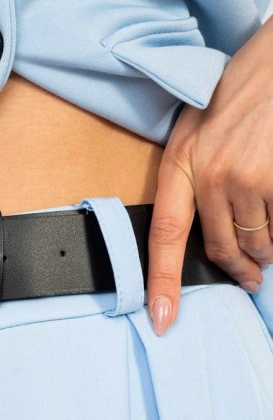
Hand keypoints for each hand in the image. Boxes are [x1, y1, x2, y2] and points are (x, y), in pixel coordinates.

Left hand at [147, 15, 272, 335]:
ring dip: (266, 249)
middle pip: (219, 249)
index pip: (163, 237)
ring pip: (258, 242)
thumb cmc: (237, 95)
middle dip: (238, 269)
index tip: (162, 319)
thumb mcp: (196, 134)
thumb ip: (192, 183)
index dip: (162, 284)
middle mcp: (210, 175)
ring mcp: (248, 177)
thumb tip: (205, 234)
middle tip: (250, 279)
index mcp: (180, 165)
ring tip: (269, 232)